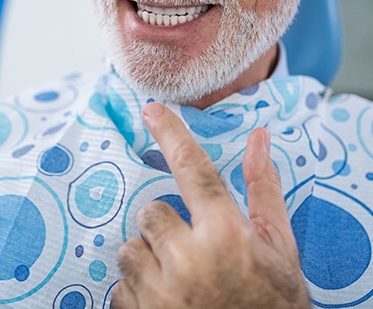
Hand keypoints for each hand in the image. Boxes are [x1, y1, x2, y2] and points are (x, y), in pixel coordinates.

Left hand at [113, 102, 309, 308]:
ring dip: (149, 261)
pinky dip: (138, 293)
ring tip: (180, 284)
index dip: (171, 133)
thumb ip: (263, 190)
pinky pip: (120, 286)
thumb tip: (258, 138)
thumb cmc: (273, 306)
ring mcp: (159, 292)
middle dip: (166, 228)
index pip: (193, 168)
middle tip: (191, 253)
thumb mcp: (279, 250)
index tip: (151, 109)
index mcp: (226, 236)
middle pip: (150, 212)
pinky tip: (167, 306)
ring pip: (130, 248)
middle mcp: (188, 259)